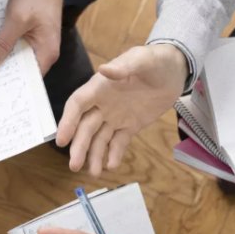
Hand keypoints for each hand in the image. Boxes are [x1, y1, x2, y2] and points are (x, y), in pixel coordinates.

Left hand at [0, 0, 75, 74]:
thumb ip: (4, 43)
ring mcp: (37, 41)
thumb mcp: (17, 20)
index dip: (10, 85)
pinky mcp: (29, 33)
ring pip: (15, 56)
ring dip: (0, 58)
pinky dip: (2, 45)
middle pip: (20, 69)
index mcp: (46, 52)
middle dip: (2, 73)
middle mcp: (43, 51)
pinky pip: (14, 44)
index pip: (28, 78)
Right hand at [57, 44, 188, 174]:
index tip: (61, 140)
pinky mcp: (130, 126)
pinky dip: (114, 153)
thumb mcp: (141, 60)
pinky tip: (112, 165)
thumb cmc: (155, 60)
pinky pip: (119, 142)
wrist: (174, 70)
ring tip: (94, 173)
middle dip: (79, 147)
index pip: (77, 105)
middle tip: (74, 166)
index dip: (67, 122)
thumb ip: (123, 67)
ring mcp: (116, 117)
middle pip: (85, 128)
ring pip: (100, 139)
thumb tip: (103, 69)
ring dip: (94, 155)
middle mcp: (103, 104)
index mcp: (100, 87)